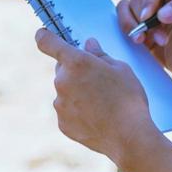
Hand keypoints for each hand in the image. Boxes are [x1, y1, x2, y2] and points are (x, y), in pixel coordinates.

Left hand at [36, 29, 155, 162]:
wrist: (129, 137)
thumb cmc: (128, 99)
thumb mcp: (121, 69)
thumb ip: (100, 55)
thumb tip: (88, 45)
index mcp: (76, 62)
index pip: (47, 42)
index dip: (44, 36)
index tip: (43, 34)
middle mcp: (62, 81)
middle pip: (62, 69)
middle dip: (75, 71)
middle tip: (96, 80)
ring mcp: (60, 104)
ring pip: (65, 92)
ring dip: (77, 92)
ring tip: (102, 103)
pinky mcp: (62, 123)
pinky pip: (67, 111)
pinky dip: (78, 111)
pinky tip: (97, 117)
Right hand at [117, 0, 171, 92]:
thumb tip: (161, 12)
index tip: (150, 15)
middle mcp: (166, 1)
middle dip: (143, 17)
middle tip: (159, 37)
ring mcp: (155, 19)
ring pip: (128, 10)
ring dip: (133, 25)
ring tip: (147, 41)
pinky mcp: (147, 36)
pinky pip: (127, 27)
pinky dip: (128, 33)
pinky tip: (142, 45)